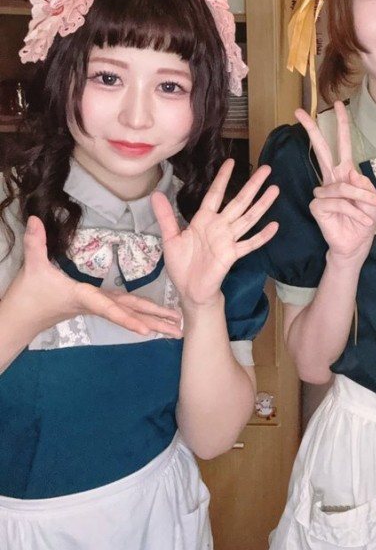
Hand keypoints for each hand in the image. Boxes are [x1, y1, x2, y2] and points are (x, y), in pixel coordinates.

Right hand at [10, 216, 181, 336]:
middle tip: (179, 331)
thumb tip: (35, 218)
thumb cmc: (28, 295)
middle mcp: (96, 304)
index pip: (108, 309)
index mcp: (84, 297)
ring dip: (153, 321)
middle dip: (154, 322)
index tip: (145, 330)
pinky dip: (141, 314)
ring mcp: (98, 306)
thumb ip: (35, 243)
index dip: (127, 319)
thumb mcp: (32, 267)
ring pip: (130, 314)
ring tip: (176, 329)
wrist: (22, 318)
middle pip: (129, 314)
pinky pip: (124, 310)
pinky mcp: (97, 304)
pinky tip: (155, 318)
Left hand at [152, 159, 278, 308]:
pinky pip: (250, 244)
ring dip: (262, 205)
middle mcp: (219, 226)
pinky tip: (275, 226)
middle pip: (239, 201)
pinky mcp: (232, 254)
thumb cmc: (181, 265)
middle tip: (266, 169)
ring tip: (275, 190)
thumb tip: (155, 194)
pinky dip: (262, 236)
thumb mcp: (170, 238)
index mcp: (204, 220)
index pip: (215, 194)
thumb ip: (165, 216)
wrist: (189, 290)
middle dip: (252, 185)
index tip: (231, 161)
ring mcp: (228, 240)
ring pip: (248, 218)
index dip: (223, 178)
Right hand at [296, 102, 375, 264]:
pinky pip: (338, 202)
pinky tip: (358, 220)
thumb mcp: (373, 201)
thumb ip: (363, 185)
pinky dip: (353, 211)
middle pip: (321, 150)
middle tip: (299, 111)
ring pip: (342, 186)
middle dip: (311, 130)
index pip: (341, 145)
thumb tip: (348, 175)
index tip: (337, 104)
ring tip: (370, 210)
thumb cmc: (364, 221)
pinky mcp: (318, 206)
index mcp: (345, 174)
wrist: (355, 245)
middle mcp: (331, 179)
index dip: (341, 125)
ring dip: (361, 198)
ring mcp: (322, 192)